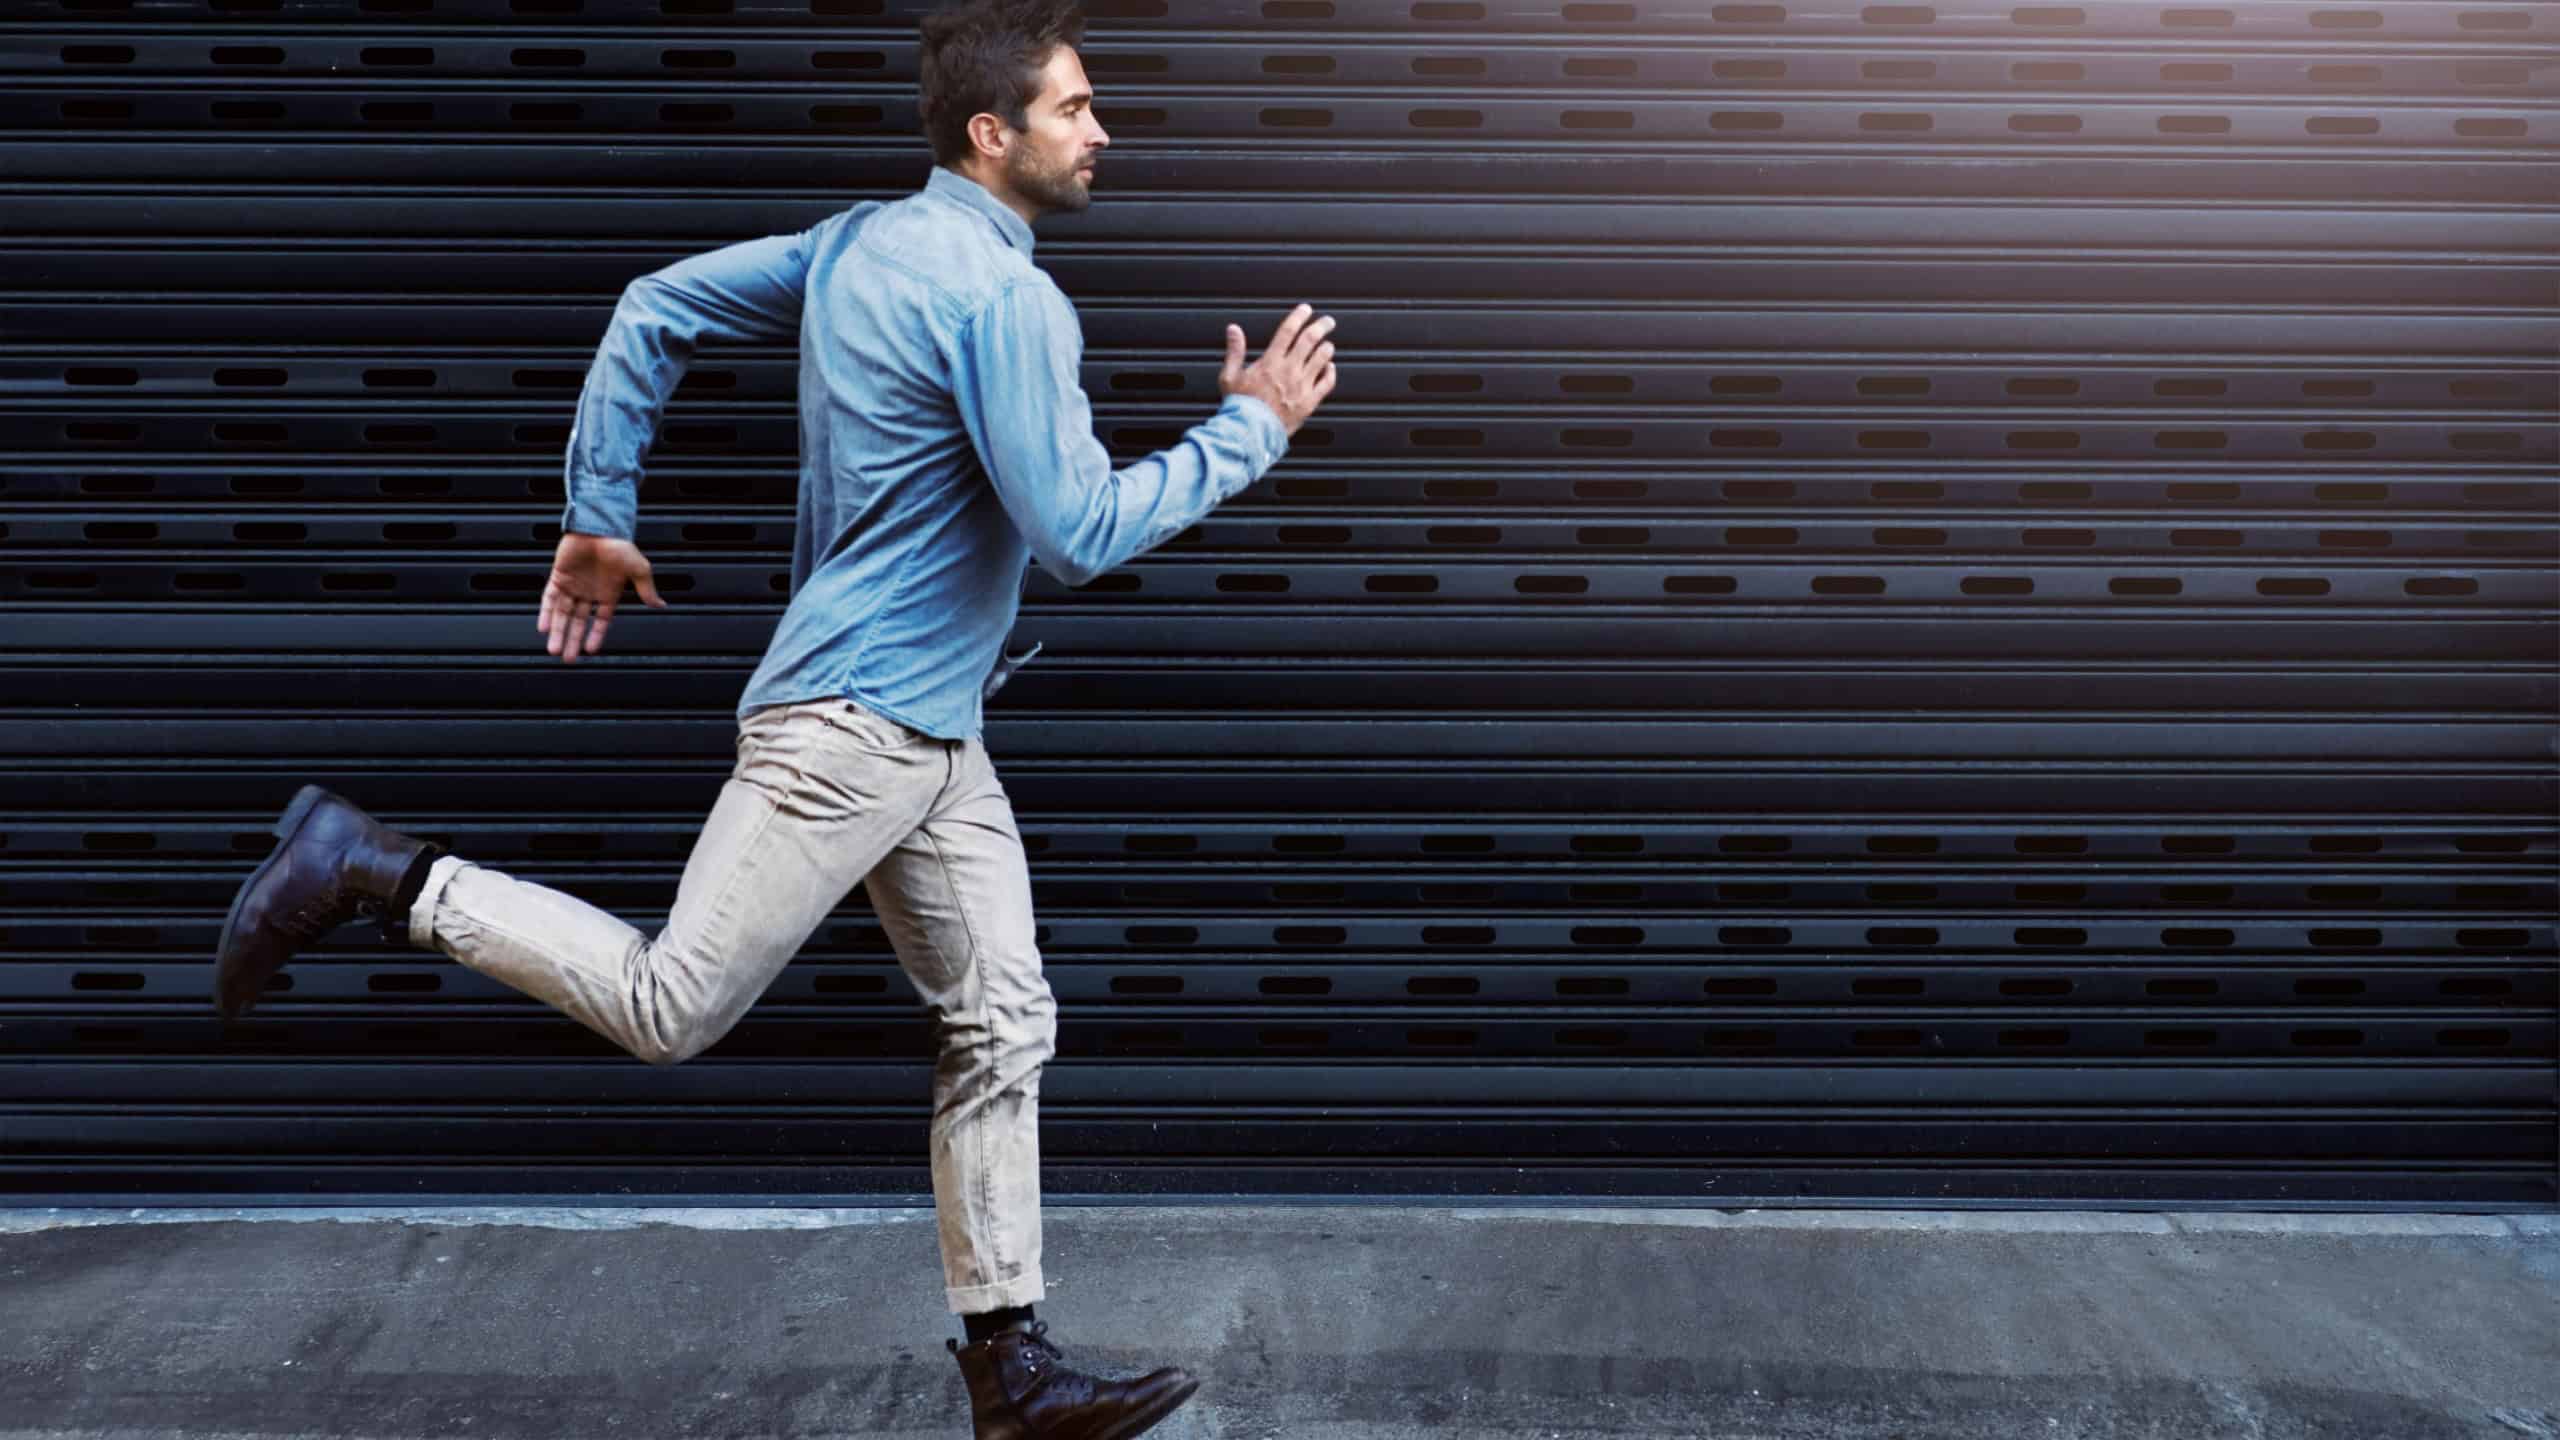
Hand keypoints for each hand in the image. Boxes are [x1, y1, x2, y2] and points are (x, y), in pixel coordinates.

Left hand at [536, 532, 665, 664]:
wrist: (599, 526)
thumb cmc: (619, 544)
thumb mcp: (638, 569)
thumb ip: (646, 589)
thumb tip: (660, 605)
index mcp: (609, 594)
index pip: (600, 621)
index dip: (595, 636)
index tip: (590, 650)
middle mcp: (589, 592)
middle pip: (579, 622)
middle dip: (573, 641)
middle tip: (568, 658)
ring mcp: (573, 585)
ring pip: (563, 614)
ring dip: (558, 631)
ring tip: (554, 648)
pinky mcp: (558, 577)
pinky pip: (550, 599)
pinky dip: (546, 613)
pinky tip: (544, 627)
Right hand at [1219, 303, 1337, 435]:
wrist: (1251, 432)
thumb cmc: (1239, 407)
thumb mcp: (1229, 376)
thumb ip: (1234, 350)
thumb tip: (1233, 329)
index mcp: (1271, 362)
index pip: (1288, 331)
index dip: (1298, 317)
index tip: (1305, 309)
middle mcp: (1289, 371)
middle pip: (1310, 340)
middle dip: (1321, 327)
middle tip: (1328, 321)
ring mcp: (1301, 386)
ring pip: (1321, 359)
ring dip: (1327, 348)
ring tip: (1328, 344)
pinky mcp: (1309, 402)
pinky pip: (1327, 384)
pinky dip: (1330, 373)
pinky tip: (1330, 368)